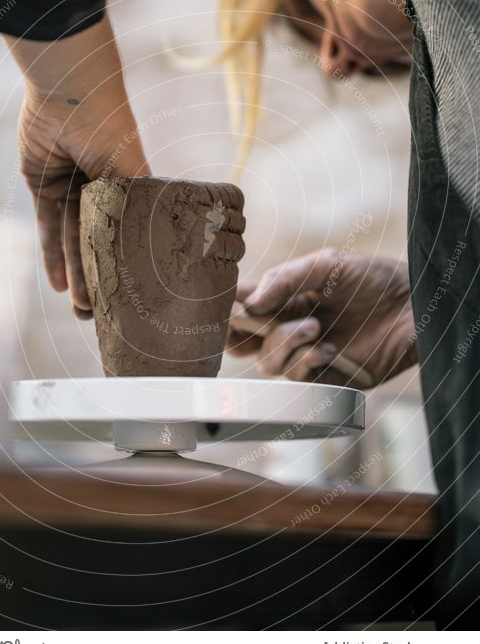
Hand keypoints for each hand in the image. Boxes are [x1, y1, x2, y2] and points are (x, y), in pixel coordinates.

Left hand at [19, 90, 149, 317]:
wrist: (68, 95)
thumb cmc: (110, 129)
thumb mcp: (132, 173)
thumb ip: (141, 207)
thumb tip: (165, 249)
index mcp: (130, 186)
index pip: (131, 233)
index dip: (131, 265)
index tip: (136, 296)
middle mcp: (103, 191)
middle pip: (102, 243)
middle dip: (102, 278)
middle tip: (104, 314)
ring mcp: (73, 190)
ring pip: (76, 242)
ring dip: (78, 274)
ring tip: (83, 309)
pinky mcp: (44, 188)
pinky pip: (48, 228)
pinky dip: (52, 256)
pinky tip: (57, 284)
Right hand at [226, 250, 415, 385]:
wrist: (415, 304)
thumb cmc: (373, 278)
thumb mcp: (326, 264)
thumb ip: (285, 278)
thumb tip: (250, 302)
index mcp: (286, 301)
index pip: (242, 310)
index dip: (227, 310)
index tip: (229, 304)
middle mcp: (290, 329)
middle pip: (242, 344)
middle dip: (240, 334)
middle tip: (254, 320)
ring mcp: (307, 355)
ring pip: (267, 364)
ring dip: (283, 343)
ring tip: (314, 326)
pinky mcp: (327, 378)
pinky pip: (297, 379)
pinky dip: (306, 362)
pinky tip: (328, 348)